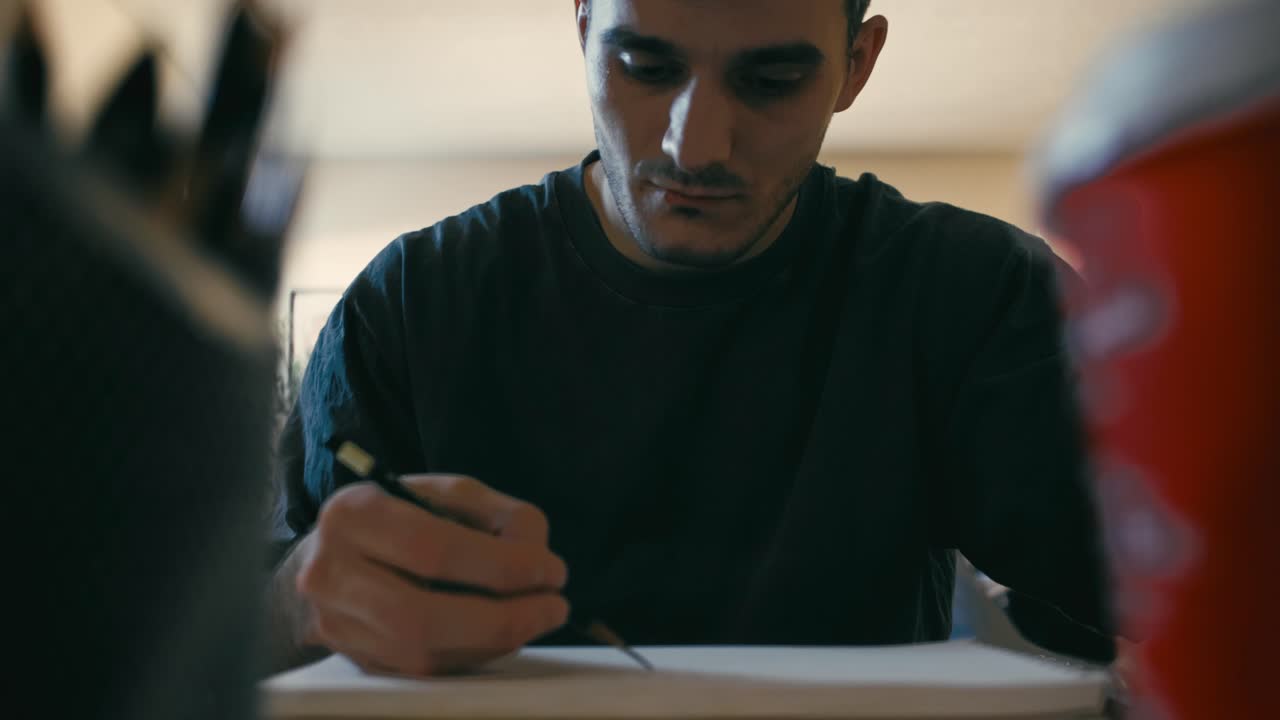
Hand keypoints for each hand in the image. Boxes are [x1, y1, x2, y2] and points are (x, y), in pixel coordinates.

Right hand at [286, 475, 569, 675]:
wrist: (327, 558)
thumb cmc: (398, 517)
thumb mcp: (443, 493)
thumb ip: (494, 513)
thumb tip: (537, 554)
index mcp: (353, 514)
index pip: (433, 548)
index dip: (502, 566)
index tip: (552, 570)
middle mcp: (331, 573)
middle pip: (423, 614)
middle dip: (504, 616)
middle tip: (554, 607)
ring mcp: (336, 625)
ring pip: (422, 653)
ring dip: (494, 642)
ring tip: (537, 620)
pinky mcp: (354, 661)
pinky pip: (422, 672)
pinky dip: (473, 656)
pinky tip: (502, 636)